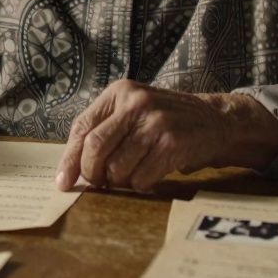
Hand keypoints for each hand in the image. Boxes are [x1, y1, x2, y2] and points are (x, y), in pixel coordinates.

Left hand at [55, 80, 277, 191]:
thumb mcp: (133, 112)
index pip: (82, 127)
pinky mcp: (173, 143)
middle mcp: (136, 102)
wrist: (214, 120)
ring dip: (119, 182)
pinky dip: (140, 185)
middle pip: (95, 148)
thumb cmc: (165, 121)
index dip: (70, 158)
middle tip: (98, 183)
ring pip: (117, 167)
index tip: (63, 182)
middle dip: (92, 173)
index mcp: (120, 92)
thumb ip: (104, 130)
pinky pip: (141, 178)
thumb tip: (71, 169)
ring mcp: (156, 122)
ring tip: (128, 177)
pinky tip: (148, 177)